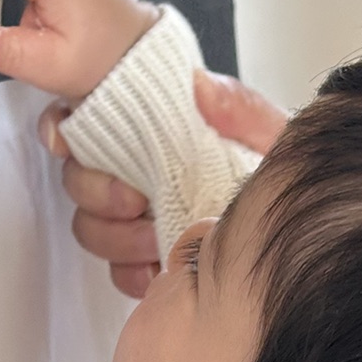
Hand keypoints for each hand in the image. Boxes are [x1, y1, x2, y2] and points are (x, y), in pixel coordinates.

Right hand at [40, 65, 291, 300]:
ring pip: (90, 227)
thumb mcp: (271, 136)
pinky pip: (116, 273)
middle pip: (78, 180)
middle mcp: (138, 174)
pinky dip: (131, 274)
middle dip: (99, 192)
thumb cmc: (279, 179)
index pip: (85, 121)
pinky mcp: (146, 263)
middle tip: (137, 201)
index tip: (68, 142)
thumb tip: (199, 87)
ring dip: (116, 236)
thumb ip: (240, 109)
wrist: (298, 234)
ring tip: (157, 239)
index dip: (63, 130)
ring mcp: (137, 221)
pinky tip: (157, 271)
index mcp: (157, 134)